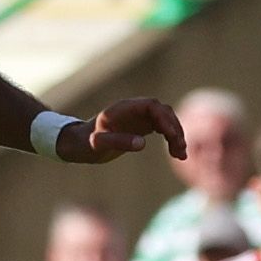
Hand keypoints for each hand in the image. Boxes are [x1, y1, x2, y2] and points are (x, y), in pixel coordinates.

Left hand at [60, 97, 187, 163]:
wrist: (80, 143)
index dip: (164, 118)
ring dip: (176, 135)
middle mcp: (134, 109)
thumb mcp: (97, 145)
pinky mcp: (143, 126)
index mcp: (123, 108)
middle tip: (179, 149)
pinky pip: (163, 129)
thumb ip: (116, 142)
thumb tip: (142, 143)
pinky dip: (172, 139)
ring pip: (166, 120)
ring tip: (181, 155)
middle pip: (163, 112)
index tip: (172, 135)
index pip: (151, 106)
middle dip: (174, 128)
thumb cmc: (85, 143)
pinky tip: (177, 154)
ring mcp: (140, 117)